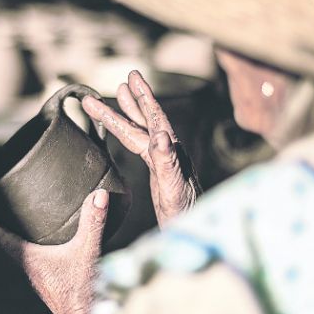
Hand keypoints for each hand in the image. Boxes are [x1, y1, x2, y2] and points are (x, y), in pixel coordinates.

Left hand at [0, 189, 109, 313]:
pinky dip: (29, 246)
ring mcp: (39, 277)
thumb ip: (93, 223)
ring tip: (11, 221)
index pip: (0, 236)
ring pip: (18, 253)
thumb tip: (98, 195)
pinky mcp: (49, 282)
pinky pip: (33, 260)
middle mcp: (30, 269)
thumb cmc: (80, 294)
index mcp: (30, 260)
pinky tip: (43, 244)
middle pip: (5, 243)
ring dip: (12, 236)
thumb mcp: (87, 252)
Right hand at [82, 70, 200, 225]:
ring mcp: (164, 162)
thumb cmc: (186, 216)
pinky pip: (141, 147)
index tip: (131, 78)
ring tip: (120, 94)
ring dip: (130, 113)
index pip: (154, 118)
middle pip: (145, 120)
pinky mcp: (159, 174)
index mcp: (171, 152)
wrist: (193, 235)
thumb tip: (160, 135)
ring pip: (142, 131)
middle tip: (124, 78)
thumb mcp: (174, 189)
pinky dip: (131, 134)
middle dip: (133, 100)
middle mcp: (168, 152)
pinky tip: (127, 132)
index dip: (142, 97)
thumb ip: (168, 162)